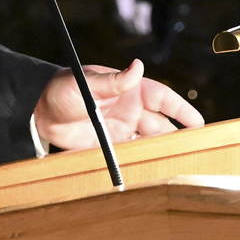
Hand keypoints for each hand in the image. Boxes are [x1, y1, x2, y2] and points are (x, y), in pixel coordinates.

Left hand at [34, 59, 201, 150]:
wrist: (40, 113)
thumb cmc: (63, 89)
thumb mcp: (87, 83)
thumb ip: (112, 81)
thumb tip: (137, 66)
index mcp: (131, 91)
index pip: (164, 99)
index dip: (182, 111)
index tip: (199, 123)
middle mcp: (131, 111)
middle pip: (161, 126)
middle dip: (176, 138)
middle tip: (193, 152)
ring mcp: (122, 130)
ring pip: (149, 143)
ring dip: (160, 153)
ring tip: (175, 166)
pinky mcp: (110, 147)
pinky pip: (130, 156)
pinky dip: (140, 164)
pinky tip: (150, 173)